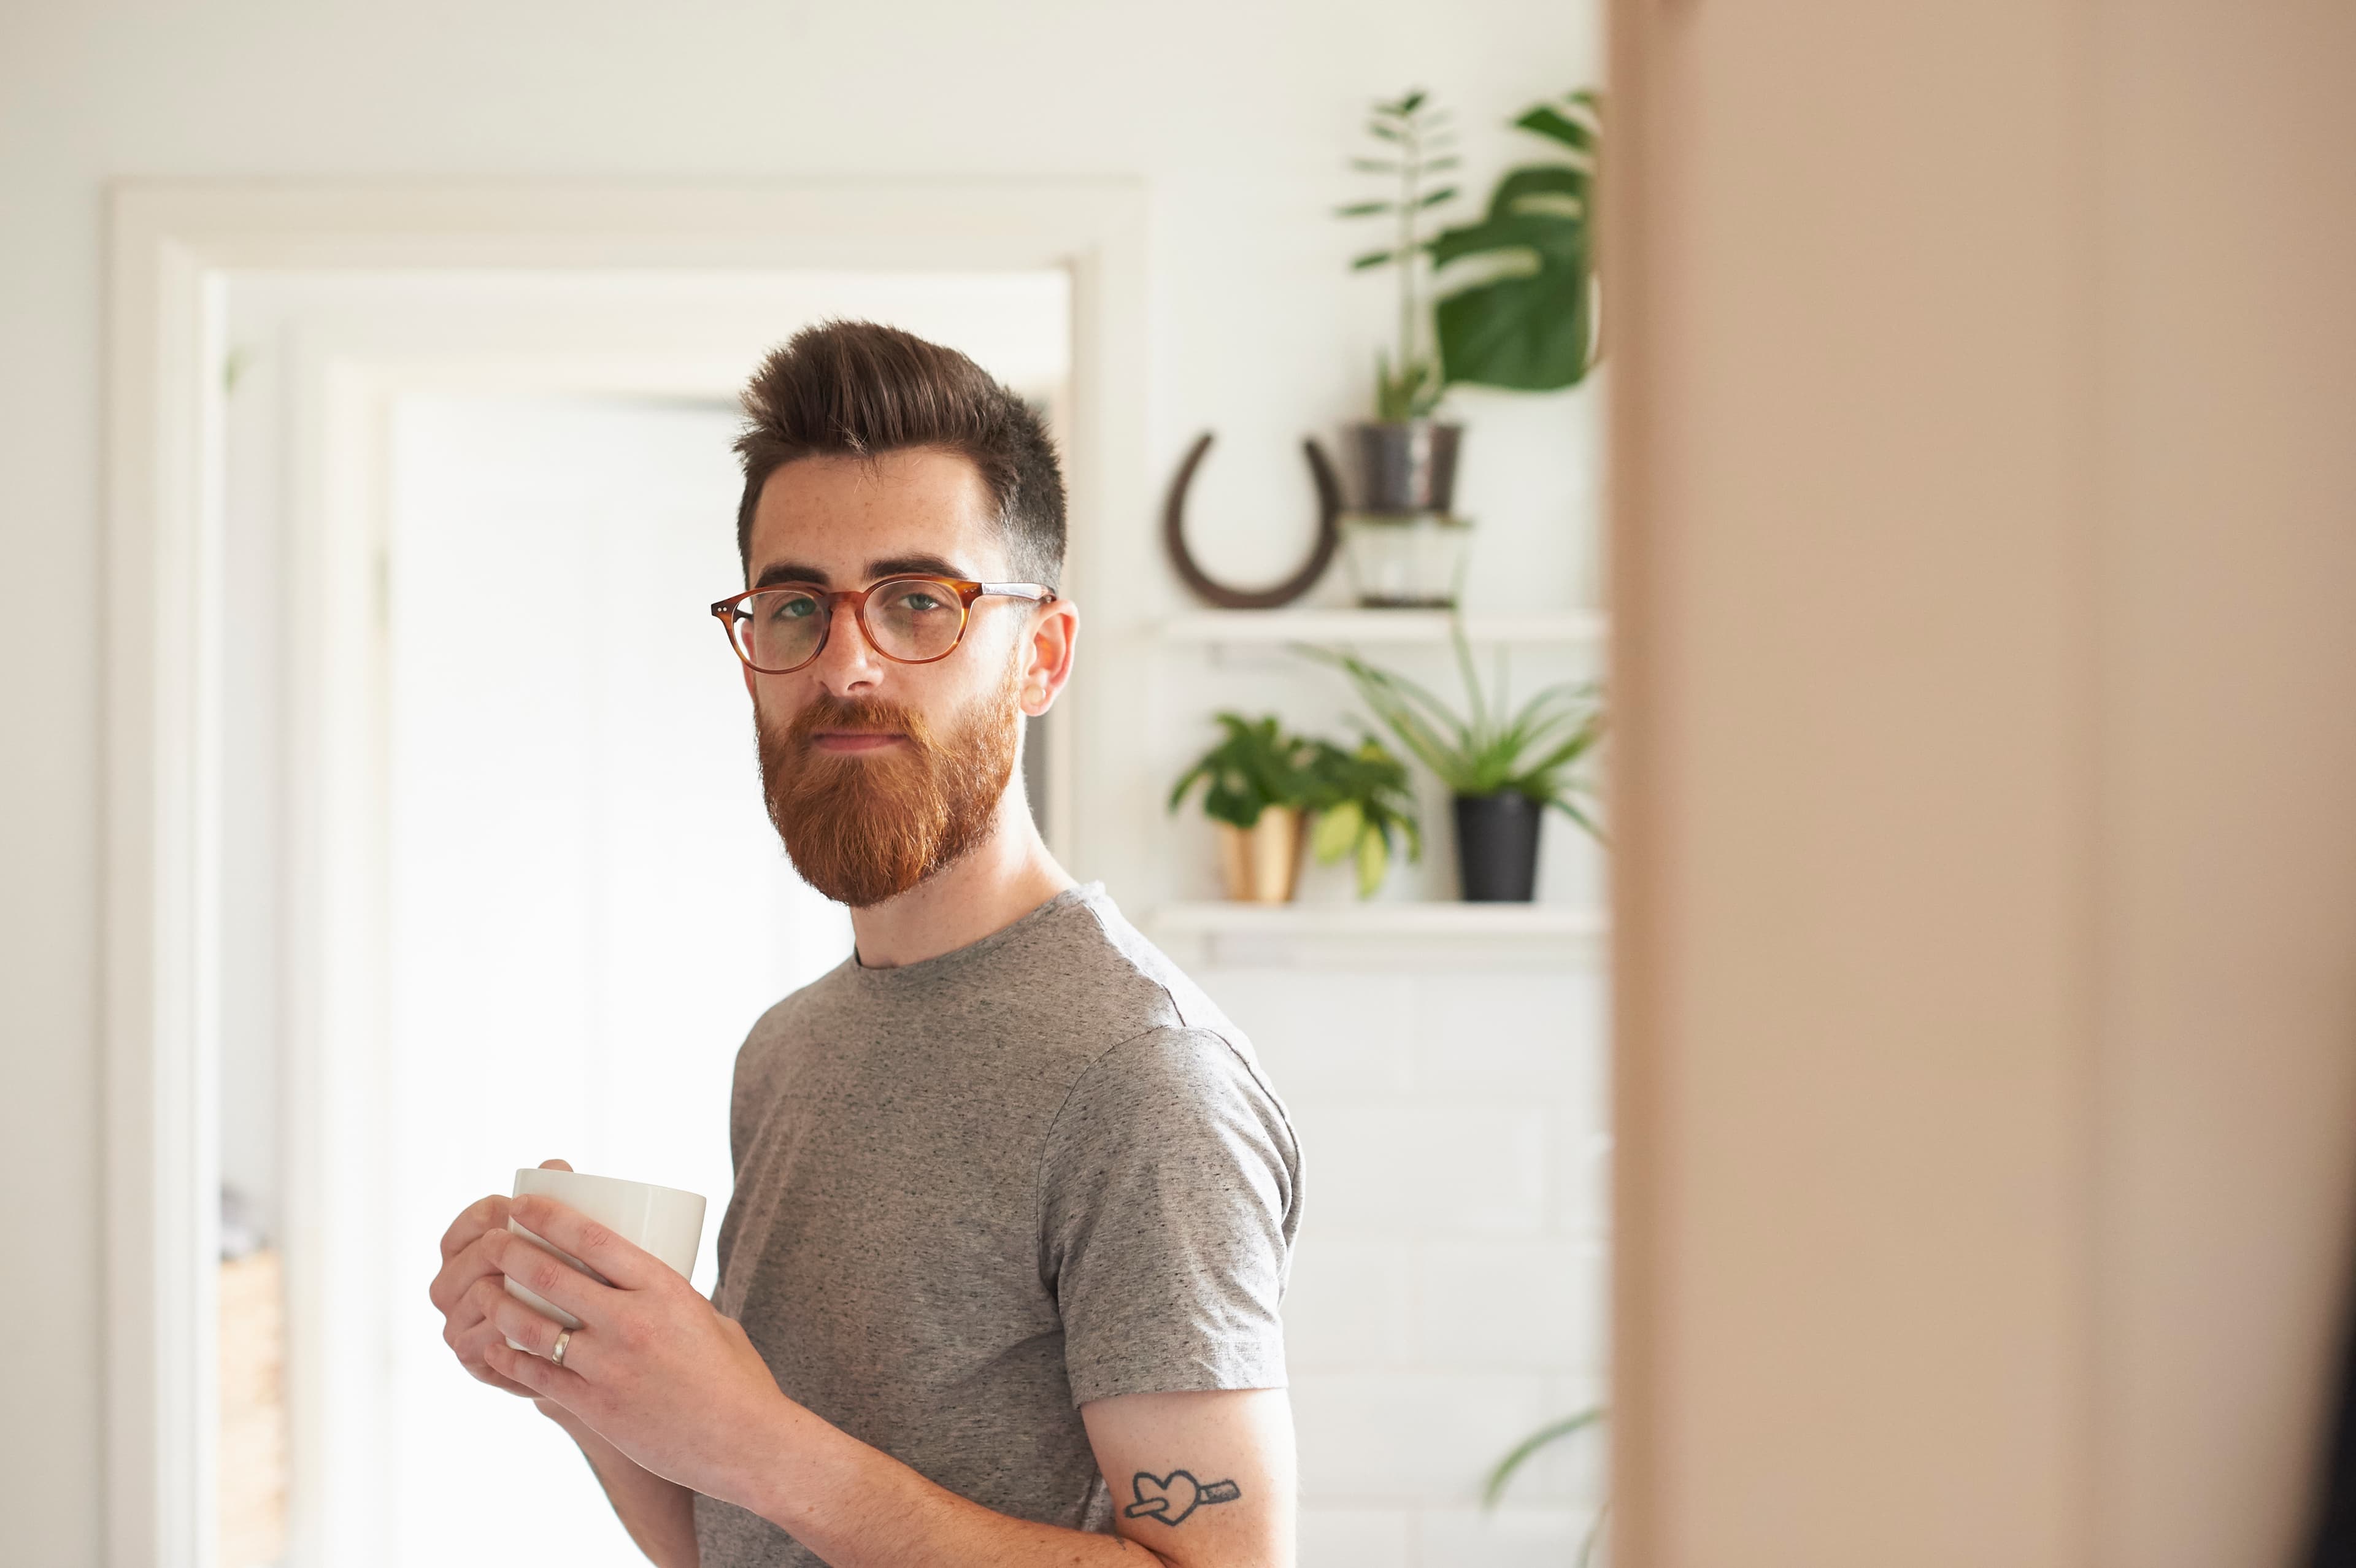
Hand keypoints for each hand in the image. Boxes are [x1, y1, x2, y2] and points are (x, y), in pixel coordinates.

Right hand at [427, 1158, 574, 1401]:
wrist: (566, 1346)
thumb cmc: (563, 1280)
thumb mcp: (561, 1241)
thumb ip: (554, 1200)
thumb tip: (555, 1166)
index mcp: (462, 1247)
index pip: (476, 1218)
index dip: (506, 1212)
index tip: (538, 1213)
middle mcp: (448, 1283)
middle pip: (478, 1254)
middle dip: (515, 1249)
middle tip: (558, 1250)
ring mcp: (455, 1320)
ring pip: (480, 1294)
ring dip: (515, 1288)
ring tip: (557, 1286)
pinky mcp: (469, 1355)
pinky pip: (483, 1335)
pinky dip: (510, 1327)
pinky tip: (541, 1323)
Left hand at [472, 1190, 789, 1503]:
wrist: (746, 1441)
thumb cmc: (735, 1377)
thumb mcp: (708, 1318)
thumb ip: (669, 1299)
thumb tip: (639, 1286)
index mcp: (664, 1288)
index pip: (593, 1238)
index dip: (548, 1215)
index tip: (521, 1201)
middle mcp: (631, 1321)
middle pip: (551, 1275)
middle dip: (510, 1250)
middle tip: (489, 1239)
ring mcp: (609, 1366)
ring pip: (532, 1326)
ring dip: (498, 1303)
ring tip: (480, 1289)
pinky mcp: (595, 1407)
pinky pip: (536, 1375)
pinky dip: (507, 1358)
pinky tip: (490, 1347)